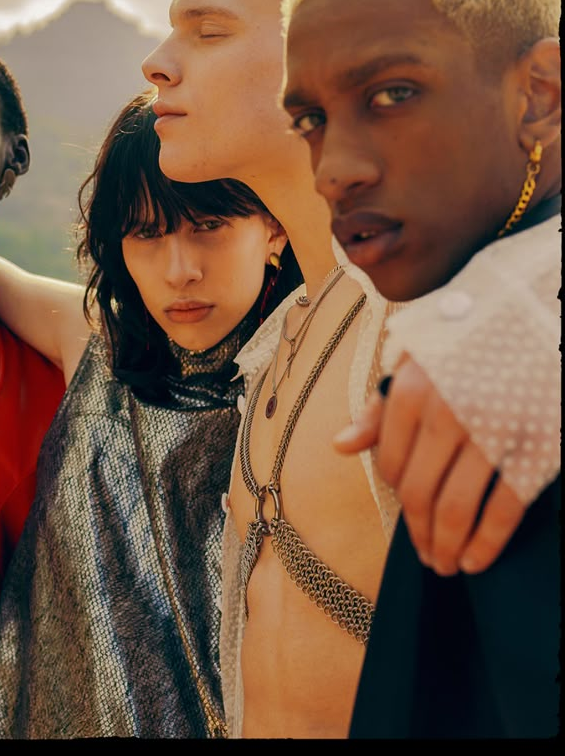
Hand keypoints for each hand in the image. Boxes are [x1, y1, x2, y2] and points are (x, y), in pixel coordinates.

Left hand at [334, 353, 525, 574]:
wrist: (538, 315)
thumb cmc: (472, 340)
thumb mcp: (420, 358)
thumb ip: (382, 405)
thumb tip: (340, 446)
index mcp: (413, 389)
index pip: (390, 463)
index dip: (395, 492)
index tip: (407, 509)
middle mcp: (446, 412)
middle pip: (419, 492)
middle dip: (419, 533)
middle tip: (426, 557)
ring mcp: (493, 431)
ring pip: (457, 508)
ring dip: (446, 546)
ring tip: (446, 565)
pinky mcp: (537, 447)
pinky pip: (505, 508)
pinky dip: (487, 543)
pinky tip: (477, 560)